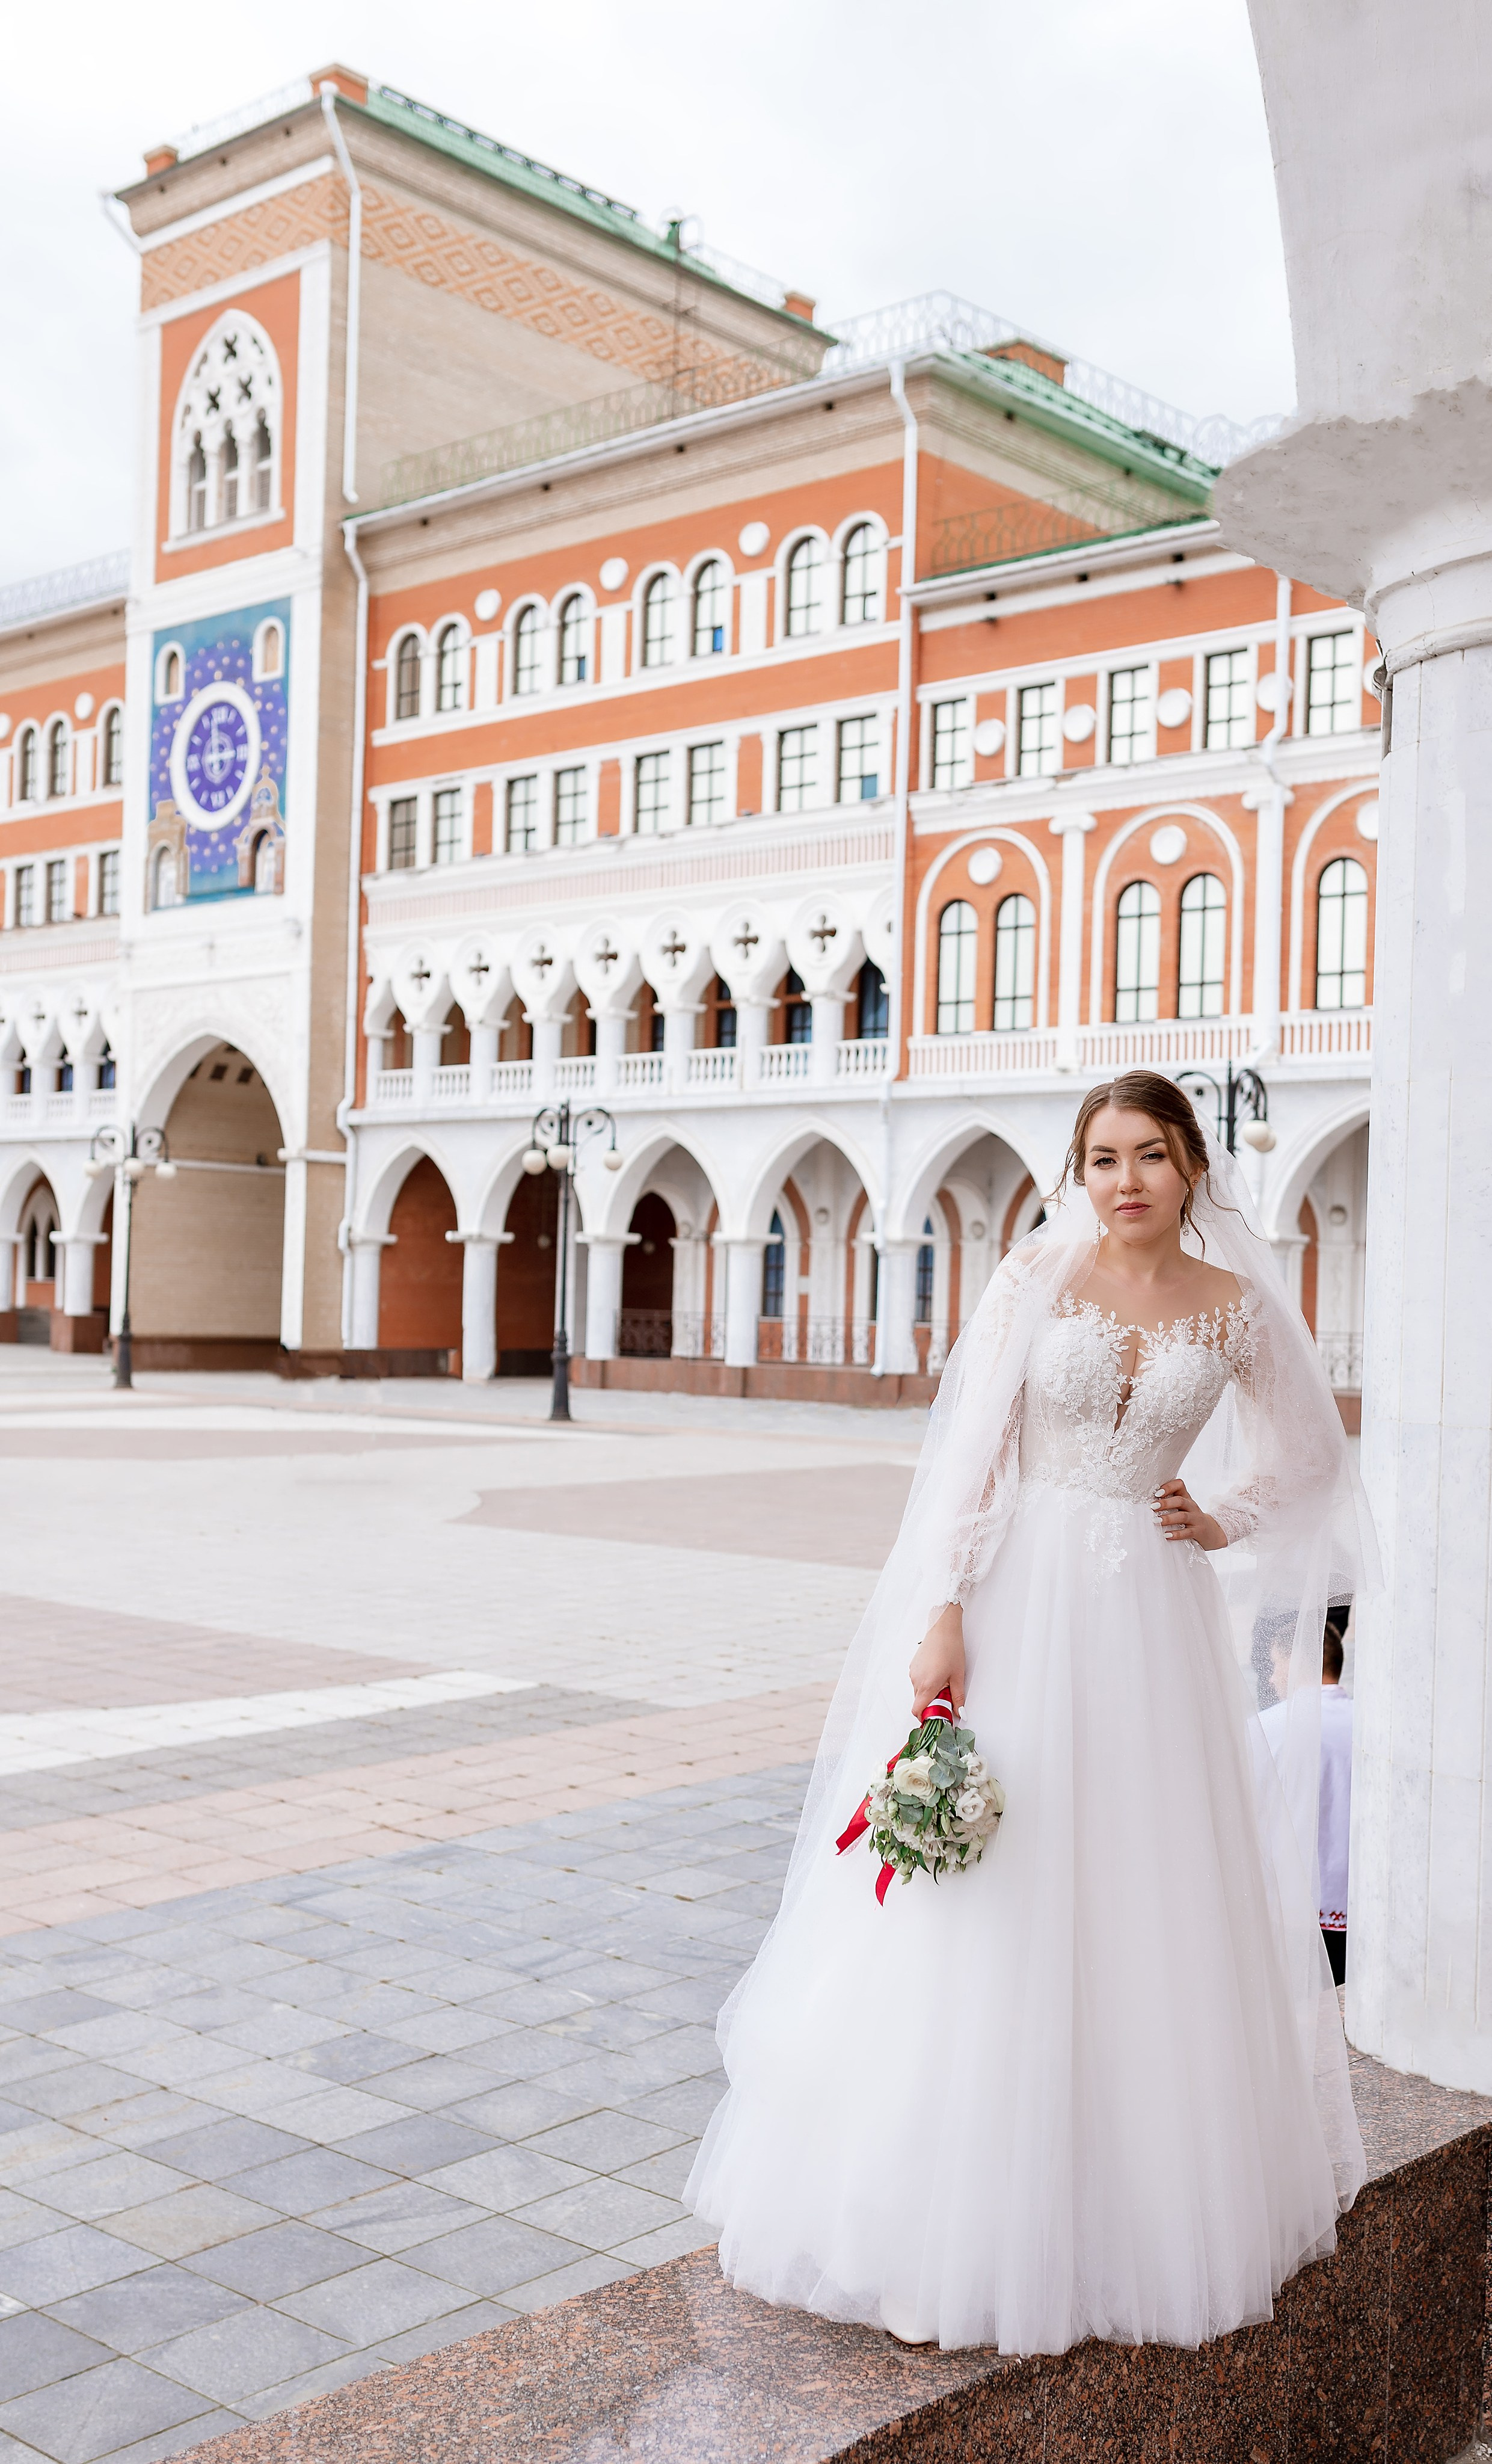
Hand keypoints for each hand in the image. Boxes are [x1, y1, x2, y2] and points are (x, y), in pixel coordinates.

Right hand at [909, 1603, 965, 1718]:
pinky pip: (917, 1681)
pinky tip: (937, 1673)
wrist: (942, 1628)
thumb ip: (958, 1697)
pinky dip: (926, 1683)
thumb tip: (959, 1712)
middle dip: (931, 1704)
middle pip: (919, 1702)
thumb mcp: (958, 1675)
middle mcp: (916, 1680)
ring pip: (918, 1691)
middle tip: (946, 1697)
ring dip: (929, 1692)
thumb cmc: (951, 1648)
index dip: (925, 1717)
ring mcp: (913, 1672)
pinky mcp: (913, 1666)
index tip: (937, 1716)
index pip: (917, 1711)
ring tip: (943, 1682)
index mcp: (927, 1685)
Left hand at [1152, 1479, 1226, 1550]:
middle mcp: (1191, 1506)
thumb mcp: (1183, 1507)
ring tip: (1157, 1521)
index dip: (1168, 1487)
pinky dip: (1177, 1534)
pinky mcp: (1198, 1531)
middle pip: (1180, 1500)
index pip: (1179, 1485)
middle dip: (1166, 1503)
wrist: (1212, 1532)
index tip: (1156, 1493)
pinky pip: (1187, 1532)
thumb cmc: (1190, 1518)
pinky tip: (1167, 1535)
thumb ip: (1169, 1502)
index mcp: (1186, 1498)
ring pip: (1183, 1516)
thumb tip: (1146, 1502)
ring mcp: (1196, 1519)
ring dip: (1169, 1518)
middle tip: (1153, 1507)